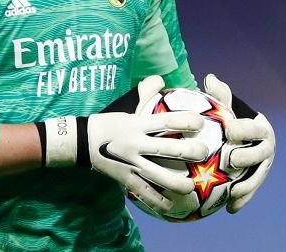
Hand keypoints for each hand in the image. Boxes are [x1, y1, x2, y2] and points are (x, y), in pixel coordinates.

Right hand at [38, 76, 208, 214]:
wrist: (81, 142)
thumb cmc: (109, 123)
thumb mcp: (126, 105)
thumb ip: (145, 93)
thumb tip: (161, 79)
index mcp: (137, 124)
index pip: (165, 120)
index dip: (184, 121)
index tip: (201, 122)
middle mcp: (136, 143)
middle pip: (165, 148)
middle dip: (186, 151)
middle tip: (204, 152)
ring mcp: (130, 162)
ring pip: (156, 174)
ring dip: (176, 182)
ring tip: (193, 186)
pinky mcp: (125, 178)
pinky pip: (143, 191)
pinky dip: (157, 200)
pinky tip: (171, 207)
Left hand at [203, 74, 275, 212]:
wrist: (232, 139)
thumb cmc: (225, 119)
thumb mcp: (222, 107)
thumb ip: (218, 96)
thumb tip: (209, 79)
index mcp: (260, 128)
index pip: (255, 128)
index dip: (244, 128)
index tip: (229, 129)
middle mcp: (265, 148)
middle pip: (261, 154)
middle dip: (249, 157)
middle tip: (232, 159)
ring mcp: (262, 166)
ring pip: (258, 176)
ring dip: (248, 185)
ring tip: (232, 192)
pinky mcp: (255, 181)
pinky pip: (250, 191)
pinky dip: (242, 200)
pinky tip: (230, 209)